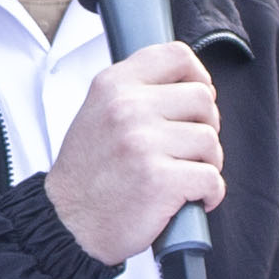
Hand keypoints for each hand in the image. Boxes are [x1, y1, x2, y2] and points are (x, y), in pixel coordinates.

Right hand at [44, 41, 225, 266]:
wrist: (67, 223)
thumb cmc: (87, 173)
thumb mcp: (97, 112)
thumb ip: (135, 91)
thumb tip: (189, 85)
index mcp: (113, 85)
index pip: (176, 55)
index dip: (198, 77)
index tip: (194, 103)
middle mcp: (127, 108)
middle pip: (203, 98)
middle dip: (205, 126)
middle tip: (187, 149)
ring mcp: (143, 143)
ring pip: (210, 141)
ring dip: (206, 164)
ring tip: (183, 176)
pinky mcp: (159, 179)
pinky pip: (211, 178)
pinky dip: (209, 194)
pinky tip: (192, 199)